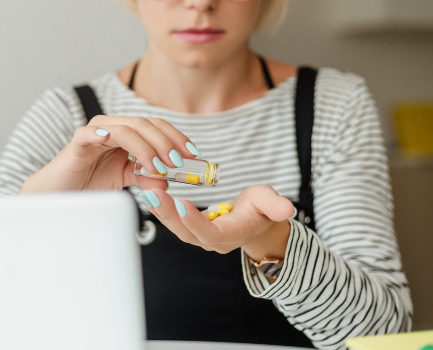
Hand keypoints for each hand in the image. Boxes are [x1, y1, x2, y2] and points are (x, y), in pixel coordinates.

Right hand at [20, 115, 200, 193]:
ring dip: (148, 147)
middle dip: (167, 142)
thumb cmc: (90, 183)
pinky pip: (96, 133)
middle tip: (180, 161)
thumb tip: (168, 181)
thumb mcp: (125, 179)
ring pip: (128, 128)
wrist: (60, 192)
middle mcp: (112, 126)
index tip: (194, 154)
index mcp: (126, 132)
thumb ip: (146, 177)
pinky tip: (125, 151)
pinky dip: (110, 137)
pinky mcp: (79, 140)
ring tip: (160, 167)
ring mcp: (96, 130)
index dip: (177, 137)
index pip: (157, 126)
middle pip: (146, 124)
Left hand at [140, 184, 295, 259]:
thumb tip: (287, 208)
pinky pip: (174, 221)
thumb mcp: (271, 202)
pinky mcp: (192, 228)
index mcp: (232, 235)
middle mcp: (213, 240)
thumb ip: (276, 206)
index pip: (210, 233)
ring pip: (176, 228)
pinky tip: (148, 192)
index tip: (181, 203)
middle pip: (186, 232)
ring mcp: (201, 236)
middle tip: (153, 193)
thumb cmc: (263, 209)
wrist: (257, 222)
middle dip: (168, 214)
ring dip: (159, 211)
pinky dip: (161, 208)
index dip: (195, 221)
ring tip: (146, 191)